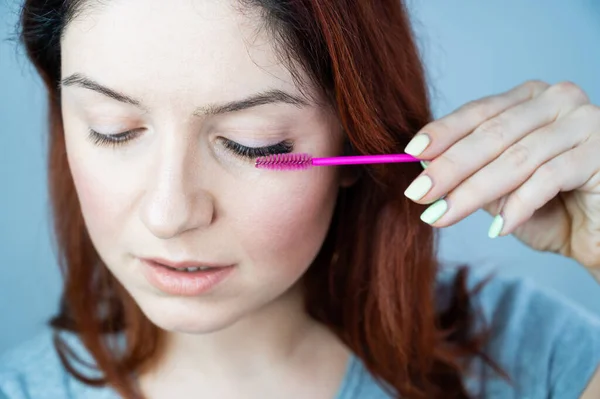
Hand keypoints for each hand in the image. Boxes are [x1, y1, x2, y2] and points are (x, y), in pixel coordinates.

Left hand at [402, 80, 599, 268]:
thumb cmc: (553, 209)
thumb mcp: (502, 189)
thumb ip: (473, 173)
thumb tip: (425, 167)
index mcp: (530, 99)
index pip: (478, 112)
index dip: (442, 133)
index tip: (411, 153)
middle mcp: (558, 101)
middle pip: (491, 133)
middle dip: (449, 167)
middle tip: (417, 193)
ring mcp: (584, 123)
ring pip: (515, 157)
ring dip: (472, 192)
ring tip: (442, 216)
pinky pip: (547, 178)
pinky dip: (518, 205)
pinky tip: (498, 229)